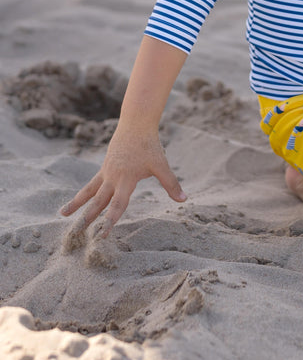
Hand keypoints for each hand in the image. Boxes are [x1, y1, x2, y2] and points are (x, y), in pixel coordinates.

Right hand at [60, 126, 186, 236]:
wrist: (136, 124)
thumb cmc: (150, 145)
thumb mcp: (162, 165)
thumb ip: (171, 184)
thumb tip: (184, 199)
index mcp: (126, 179)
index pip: (117, 205)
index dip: (110, 221)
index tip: (102, 235)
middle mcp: (112, 177)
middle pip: (98, 202)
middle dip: (87, 218)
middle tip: (76, 234)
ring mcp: (106, 172)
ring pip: (88, 192)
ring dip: (76, 204)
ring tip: (61, 214)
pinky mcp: (104, 167)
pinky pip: (91, 183)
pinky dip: (83, 193)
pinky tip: (76, 201)